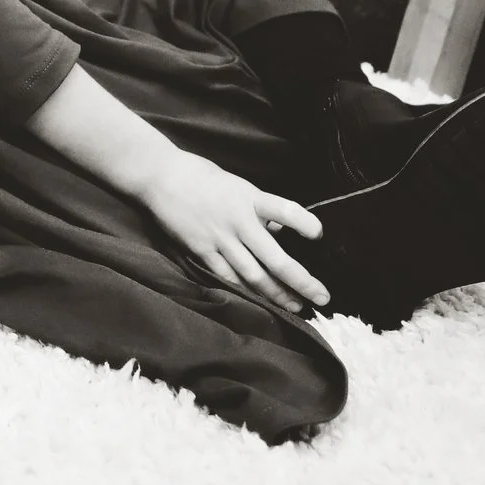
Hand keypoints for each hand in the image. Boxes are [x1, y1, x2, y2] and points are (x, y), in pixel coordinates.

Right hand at [132, 150, 327, 313]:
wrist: (161, 177)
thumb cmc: (202, 177)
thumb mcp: (238, 186)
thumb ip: (259, 209)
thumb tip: (278, 233)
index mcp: (249, 199)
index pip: (285, 211)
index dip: (305, 224)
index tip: (319, 234)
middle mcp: (238, 222)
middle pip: (275, 259)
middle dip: (301, 281)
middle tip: (322, 297)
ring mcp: (219, 239)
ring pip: (254, 275)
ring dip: (277, 294)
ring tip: (296, 306)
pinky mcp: (202, 251)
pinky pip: (227, 277)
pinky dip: (245, 291)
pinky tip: (260, 302)